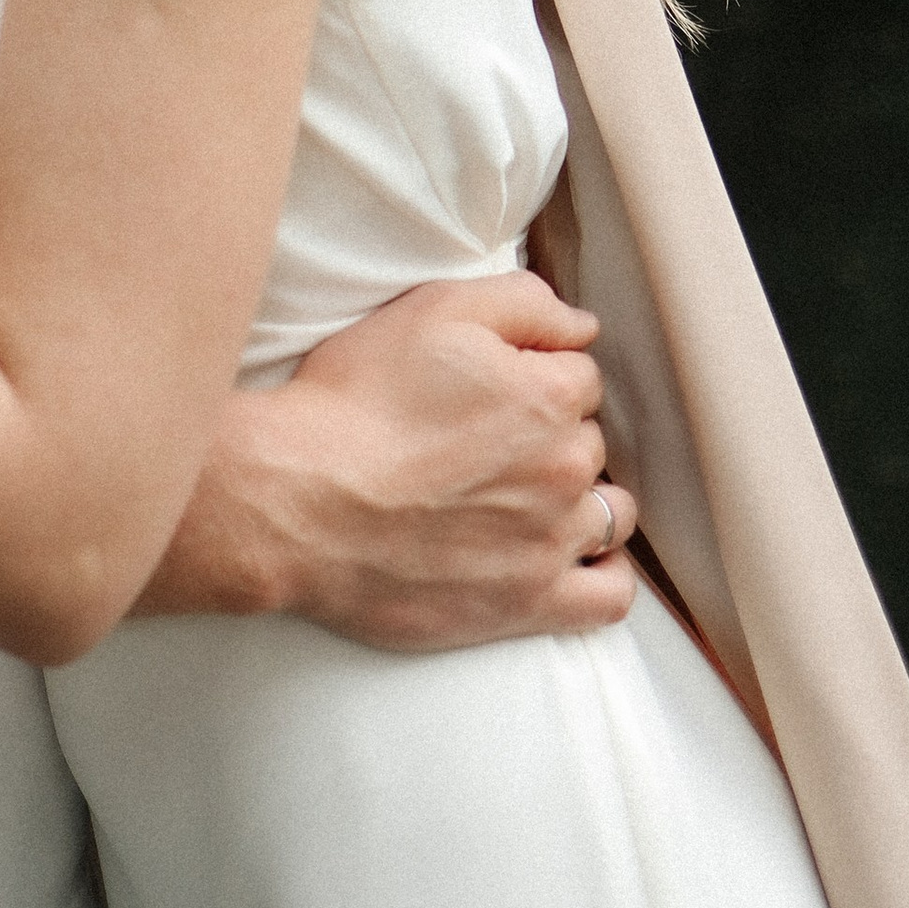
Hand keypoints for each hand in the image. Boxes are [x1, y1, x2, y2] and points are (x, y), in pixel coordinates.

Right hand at [134, 273, 637, 648]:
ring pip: (610, 513)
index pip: (580, 376)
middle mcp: (562, 469)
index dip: (535, 374)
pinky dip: (605, 575)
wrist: (297, 501)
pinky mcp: (528, 603)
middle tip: (487, 440)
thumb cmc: (354, 402)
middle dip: (551, 435)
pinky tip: (579, 557)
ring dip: (581, 499)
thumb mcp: (431, 312)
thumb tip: (583, 326)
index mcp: (545, 396)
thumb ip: (522, 304)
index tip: (491, 388)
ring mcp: (550, 542)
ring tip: (528, 496)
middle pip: (589, 442)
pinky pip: (609, 597)